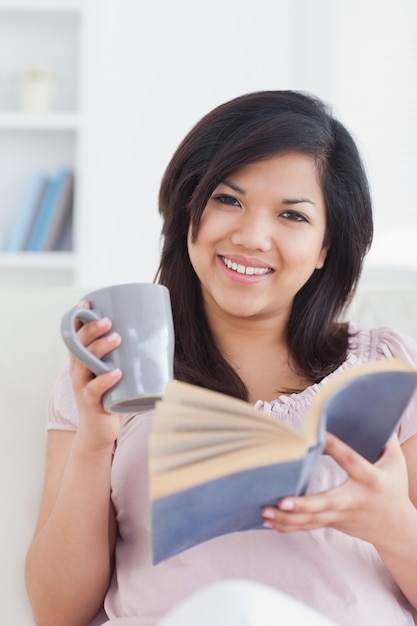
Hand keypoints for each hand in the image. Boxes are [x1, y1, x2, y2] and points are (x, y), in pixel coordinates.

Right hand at [68, 301, 122, 449]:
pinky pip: (94, 389)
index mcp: (82, 360)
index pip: (75, 336)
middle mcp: (78, 371)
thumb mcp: (116, 372)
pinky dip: (105, 380)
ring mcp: (82, 387)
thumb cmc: (112, 397)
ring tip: (117, 339)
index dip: (78, 319)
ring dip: (99, 349)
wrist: (99, 432)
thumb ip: (129, 356)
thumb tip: (160, 336)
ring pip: (84, 364)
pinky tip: (117, 373)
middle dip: (91, 330)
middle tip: (108, 321)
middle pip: (78, 345)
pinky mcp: (90, 403)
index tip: (87, 303)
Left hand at [262, 432, 413, 548]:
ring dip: (286, 517)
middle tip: (282, 500)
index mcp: (369, 479)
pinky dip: (286, 526)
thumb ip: (386, 439)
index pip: (350, 461)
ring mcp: (339, 515)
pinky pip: (306, 526)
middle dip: (303, 505)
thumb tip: (381, 411)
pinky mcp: (331, 523)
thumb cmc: (394, 489)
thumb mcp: (396, 463)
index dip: (336, 447)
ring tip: (264, 510)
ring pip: (311, 520)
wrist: (397, 529)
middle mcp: (352, 500)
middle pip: (325, 504)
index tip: (320, 437)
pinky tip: (267, 520)